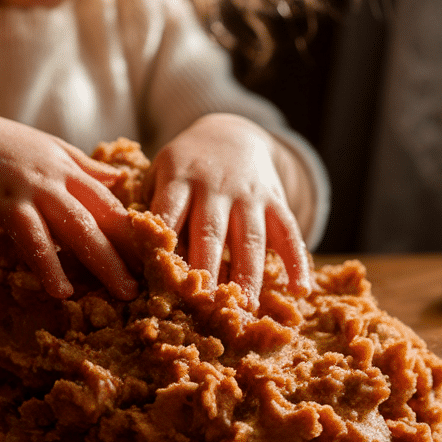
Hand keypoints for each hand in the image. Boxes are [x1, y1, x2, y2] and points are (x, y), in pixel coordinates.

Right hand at [0, 103, 137, 300]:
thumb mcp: (47, 148)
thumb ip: (83, 167)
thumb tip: (117, 180)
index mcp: (71, 167)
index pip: (112, 203)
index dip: (135, 232)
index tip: (156, 260)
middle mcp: (58, 177)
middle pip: (103, 218)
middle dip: (129, 253)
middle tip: (150, 285)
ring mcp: (33, 189)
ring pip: (77, 228)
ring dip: (102, 262)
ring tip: (121, 292)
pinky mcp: (5, 202)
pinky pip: (33, 238)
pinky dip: (48, 264)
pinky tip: (60, 289)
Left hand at [147, 114, 312, 305]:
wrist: (230, 133)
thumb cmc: (185, 168)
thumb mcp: (160, 174)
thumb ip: (152, 211)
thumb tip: (140, 263)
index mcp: (178, 178)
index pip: (169, 215)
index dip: (166, 249)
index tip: (163, 284)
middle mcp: (214, 185)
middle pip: (210, 232)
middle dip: (207, 271)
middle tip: (204, 308)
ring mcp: (248, 193)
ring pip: (249, 237)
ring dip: (248, 275)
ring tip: (247, 309)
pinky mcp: (275, 199)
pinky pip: (289, 230)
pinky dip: (297, 260)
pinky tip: (300, 290)